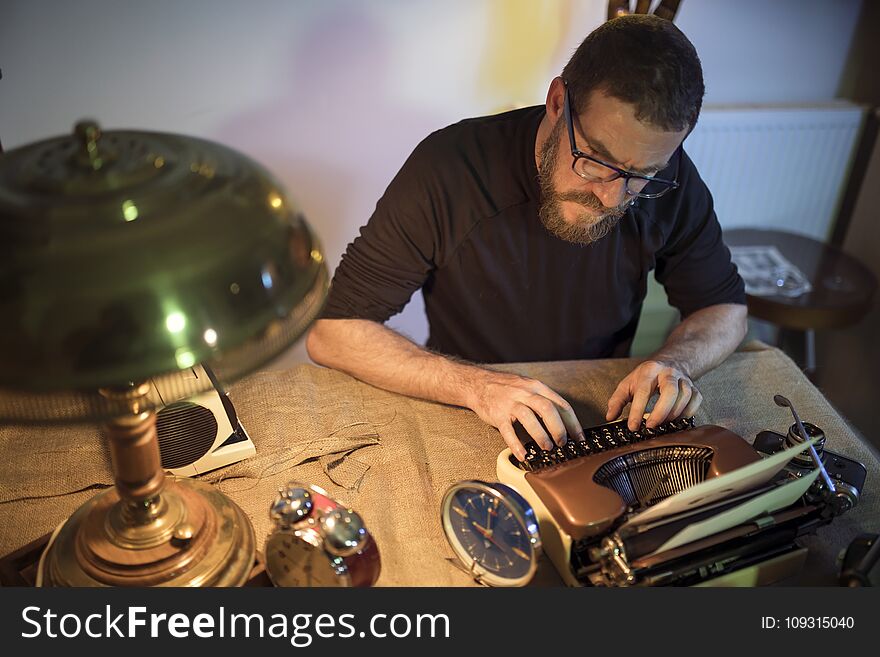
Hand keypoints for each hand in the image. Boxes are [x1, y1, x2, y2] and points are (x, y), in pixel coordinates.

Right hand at [467, 371, 583, 461]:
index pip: (561, 404)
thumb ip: (544, 401)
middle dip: (558, 428)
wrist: (479, 383)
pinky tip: (523, 454)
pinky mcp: (497, 414)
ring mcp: (510, 403)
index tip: (579, 437)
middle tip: (563, 443)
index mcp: (537, 387)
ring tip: (547, 447)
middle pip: (547, 409)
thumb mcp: (528, 387)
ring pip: (529, 417)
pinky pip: (508, 430)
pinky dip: (516, 444)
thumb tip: (563, 422)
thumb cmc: (506, 388)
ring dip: (541, 435)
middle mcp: (525, 393)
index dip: (573, 423)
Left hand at [605, 359, 701, 431]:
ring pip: (685, 396)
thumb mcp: (628, 384)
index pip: (643, 391)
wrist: (671, 362)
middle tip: (650, 427)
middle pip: (670, 391)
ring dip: (673, 414)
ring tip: (661, 425)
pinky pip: (696, 401)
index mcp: (649, 371)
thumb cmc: (647, 377)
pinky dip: (687, 413)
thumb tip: (610, 417)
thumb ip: (617, 400)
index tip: (633, 427)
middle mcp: (668, 373)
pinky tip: (676, 420)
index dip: (638, 411)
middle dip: (660, 412)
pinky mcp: (694, 388)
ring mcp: (683, 380)